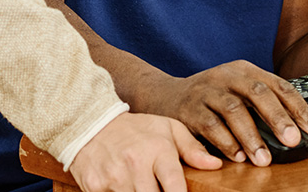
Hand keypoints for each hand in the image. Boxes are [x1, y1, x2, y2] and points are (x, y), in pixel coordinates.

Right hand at [68, 112, 218, 191]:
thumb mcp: (167, 129)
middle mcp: (135, 163)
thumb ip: (191, 148)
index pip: (174, 187)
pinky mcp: (94, 186)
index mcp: (157, 150)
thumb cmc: (136, 129)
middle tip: (157, 187)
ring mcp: (113, 176)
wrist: (91, 122)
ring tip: (141, 184)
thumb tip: (216, 164)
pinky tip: (122, 187)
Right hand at [136, 61, 307, 167]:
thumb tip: (296, 131)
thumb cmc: (210, 98)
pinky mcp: (189, 108)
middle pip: (257, 92)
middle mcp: (226, 76)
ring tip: (263, 158)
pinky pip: (209, 125)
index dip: (299, 108)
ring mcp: (207, 90)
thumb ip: (263, 107)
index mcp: (244, 70)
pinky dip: (225, 142)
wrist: (163, 96)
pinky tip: (236, 156)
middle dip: (277, 118)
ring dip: (251, 136)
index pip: (278, 85)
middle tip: (292, 140)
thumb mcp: (237, 92)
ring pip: (233, 110)